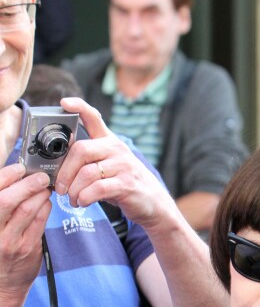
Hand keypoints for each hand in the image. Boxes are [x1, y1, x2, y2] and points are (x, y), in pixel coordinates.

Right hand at [0, 163, 51, 306]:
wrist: (4, 285)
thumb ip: (2, 206)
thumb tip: (14, 178)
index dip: (7, 176)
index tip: (19, 168)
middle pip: (8, 199)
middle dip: (26, 183)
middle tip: (40, 177)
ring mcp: (10, 241)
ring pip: (26, 210)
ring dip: (39, 194)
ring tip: (44, 188)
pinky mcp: (28, 249)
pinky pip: (39, 223)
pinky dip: (45, 208)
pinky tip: (46, 203)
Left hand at [54, 98, 178, 232]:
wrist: (153, 203)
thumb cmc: (123, 184)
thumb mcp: (108, 166)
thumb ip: (88, 161)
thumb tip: (58, 167)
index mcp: (109, 141)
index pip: (93, 117)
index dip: (78, 107)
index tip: (64, 103)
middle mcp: (116, 149)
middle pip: (81, 150)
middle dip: (65, 172)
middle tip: (60, 188)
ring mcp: (123, 166)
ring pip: (86, 173)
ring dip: (74, 190)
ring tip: (73, 200)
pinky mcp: (126, 184)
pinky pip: (97, 189)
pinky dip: (84, 198)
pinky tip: (82, 202)